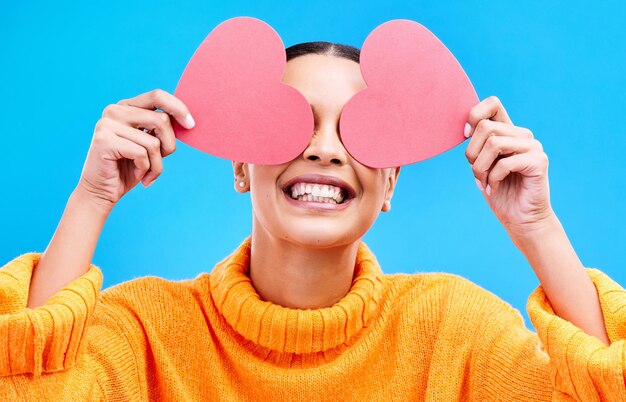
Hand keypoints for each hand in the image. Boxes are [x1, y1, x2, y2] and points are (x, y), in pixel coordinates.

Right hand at [77, 89, 194, 210]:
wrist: (102, 192)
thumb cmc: (129, 169)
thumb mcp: (150, 144)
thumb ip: (161, 129)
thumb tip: (187, 120)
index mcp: (126, 107)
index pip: (157, 96)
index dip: (179, 108)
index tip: (191, 125)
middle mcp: (114, 111)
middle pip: (161, 120)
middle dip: (169, 145)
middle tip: (161, 160)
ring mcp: (107, 124)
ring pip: (154, 142)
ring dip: (157, 164)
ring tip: (147, 173)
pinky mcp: (105, 141)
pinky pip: (142, 154)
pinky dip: (146, 170)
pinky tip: (137, 175)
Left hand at [464, 96, 553, 237]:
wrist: (520, 218)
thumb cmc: (499, 191)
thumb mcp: (481, 164)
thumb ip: (477, 145)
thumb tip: (464, 128)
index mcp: (508, 131)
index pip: (492, 103)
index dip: (473, 116)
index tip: (466, 138)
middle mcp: (522, 134)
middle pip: (484, 126)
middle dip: (472, 154)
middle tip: (476, 173)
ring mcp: (533, 146)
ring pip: (493, 143)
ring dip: (480, 168)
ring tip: (483, 182)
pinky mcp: (539, 161)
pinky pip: (504, 163)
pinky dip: (492, 179)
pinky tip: (493, 189)